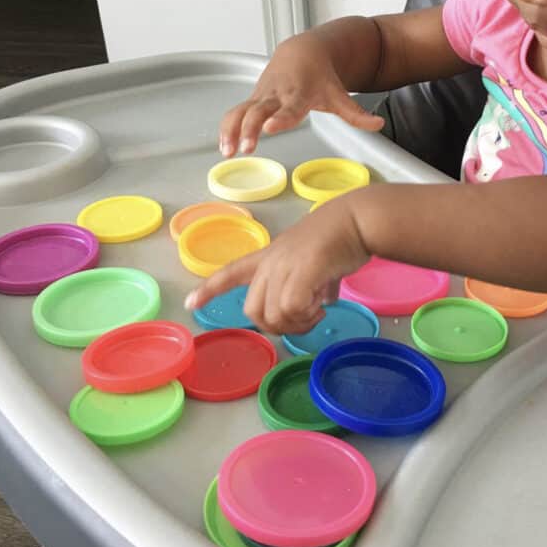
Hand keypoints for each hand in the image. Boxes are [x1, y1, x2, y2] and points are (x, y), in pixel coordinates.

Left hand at [184, 195, 370, 334]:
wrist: (356, 220)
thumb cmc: (341, 235)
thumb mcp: (320, 261)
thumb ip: (317, 283)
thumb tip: (327, 300)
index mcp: (270, 256)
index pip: (231, 271)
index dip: (210, 289)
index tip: (190, 303)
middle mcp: (271, 262)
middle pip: (252, 308)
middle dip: (274, 325)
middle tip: (301, 322)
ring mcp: (284, 267)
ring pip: (272, 314)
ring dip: (295, 324)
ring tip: (315, 315)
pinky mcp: (301, 273)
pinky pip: (292, 309)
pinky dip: (306, 318)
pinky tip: (320, 310)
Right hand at [219, 33, 383, 156]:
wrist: (303, 51)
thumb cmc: (322, 77)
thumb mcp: (339, 96)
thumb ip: (356, 114)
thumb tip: (378, 125)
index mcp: (299, 93)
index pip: (289, 107)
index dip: (279, 118)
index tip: (269, 128)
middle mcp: (277, 93)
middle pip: (259, 110)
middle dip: (250, 128)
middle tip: (248, 147)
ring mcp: (262, 96)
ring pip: (241, 111)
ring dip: (232, 130)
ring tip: (228, 151)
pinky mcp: (253, 98)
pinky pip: (235, 113)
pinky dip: (227, 128)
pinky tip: (224, 147)